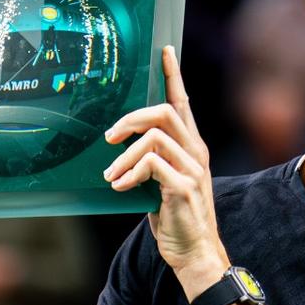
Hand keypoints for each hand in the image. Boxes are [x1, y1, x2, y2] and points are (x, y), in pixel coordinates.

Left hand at [103, 46, 225, 277]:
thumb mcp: (163, 182)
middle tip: (109, 138)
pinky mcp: (183, 188)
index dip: (173, 75)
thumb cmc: (175, 218)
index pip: (183, 102)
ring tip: (110, 175)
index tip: (165, 50)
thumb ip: (152, 159)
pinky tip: (121, 187)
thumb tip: (121, 144)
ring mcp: (192, 169)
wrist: (195, 254)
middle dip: (131, 119)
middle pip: (165, 111)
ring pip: (153, 138)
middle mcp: (196, 152)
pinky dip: (130, 174)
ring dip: (124, 155)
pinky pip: (151, 165)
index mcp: (192, 147)